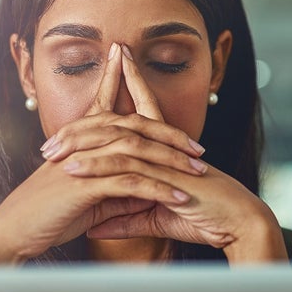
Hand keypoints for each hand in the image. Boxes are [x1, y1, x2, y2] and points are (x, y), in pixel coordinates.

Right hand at [0, 43, 204, 265]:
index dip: (137, 98)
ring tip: (199, 172)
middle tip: (198, 148)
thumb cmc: (46, 216)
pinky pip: (131, 181)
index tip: (176, 118)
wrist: (11, 233)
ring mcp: (83, 160)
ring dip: (172, 161)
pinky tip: (180, 197)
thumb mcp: (88, 197)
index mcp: (79, 140)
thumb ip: (115, 186)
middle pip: (135, 125)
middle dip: (170, 135)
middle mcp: (82, 142)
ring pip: (137, 150)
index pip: (113, 110)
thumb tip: (147, 185)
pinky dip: (159, 188)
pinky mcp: (84, 184)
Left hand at [68, 47, 287, 262]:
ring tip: (51, 151)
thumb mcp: (157, 218)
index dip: (128, 87)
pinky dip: (99, 167)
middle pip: (122, 121)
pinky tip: (74, 170)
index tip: (112, 67)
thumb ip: (125, 218)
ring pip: (118, 141)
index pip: (144, 112)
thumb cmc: (206, 218)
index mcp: (167, 150)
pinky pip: (127, 168)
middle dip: (87, 121)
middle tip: (55, 130)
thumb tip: (95, 224)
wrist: (240, 224)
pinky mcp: (167, 177)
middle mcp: (165, 148)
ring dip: (82, 144)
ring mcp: (166, 159)